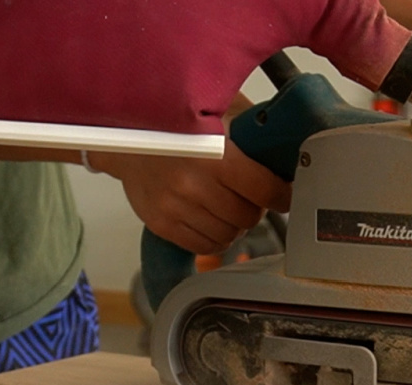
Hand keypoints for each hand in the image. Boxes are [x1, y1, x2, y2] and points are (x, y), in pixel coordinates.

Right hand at [90, 141, 291, 253]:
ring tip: (229, 206)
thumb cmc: (175, 122)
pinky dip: (215, 238)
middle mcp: (194, 185)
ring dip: (235, 225)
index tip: (285, 194)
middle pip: (248, 217)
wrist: (123, 135)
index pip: (265, 190)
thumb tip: (288, 142)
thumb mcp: (217, 110)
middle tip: (250, 196)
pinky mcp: (161, 224)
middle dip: (255, 208)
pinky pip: (204, 246)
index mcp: (215, 155)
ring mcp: (176, 208)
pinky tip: (212, 220)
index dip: (282, 195)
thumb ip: (252, 125)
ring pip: (228, 236)